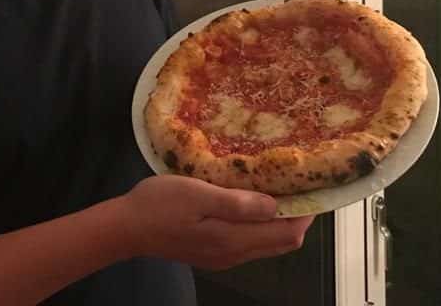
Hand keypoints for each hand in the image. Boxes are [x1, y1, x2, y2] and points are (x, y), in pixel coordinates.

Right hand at [118, 175, 314, 269]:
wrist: (126, 228)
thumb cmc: (160, 204)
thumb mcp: (198, 193)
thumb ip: (237, 202)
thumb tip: (275, 205)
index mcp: (232, 239)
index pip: (286, 234)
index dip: (306, 214)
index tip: (314, 187)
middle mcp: (234, 254)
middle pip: (281, 243)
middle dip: (297, 218)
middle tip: (300, 185)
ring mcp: (223, 257)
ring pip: (266, 243)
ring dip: (279, 221)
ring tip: (279, 189)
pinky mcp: (212, 253)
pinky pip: (249, 242)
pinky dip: (260, 225)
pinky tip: (252, 203)